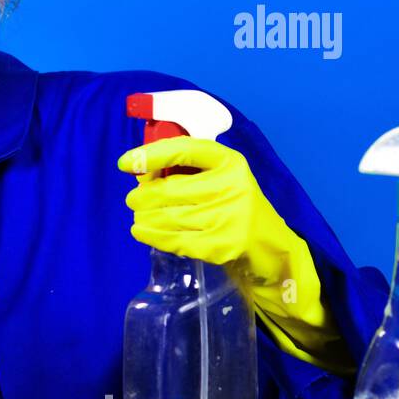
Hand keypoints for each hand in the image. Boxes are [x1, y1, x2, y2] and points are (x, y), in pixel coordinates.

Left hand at [118, 137, 347, 368]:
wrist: (273, 249)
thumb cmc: (237, 208)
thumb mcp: (222, 180)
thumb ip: (190, 172)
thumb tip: (141, 174)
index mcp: (230, 162)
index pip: (185, 149)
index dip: (151, 154)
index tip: (125, 163)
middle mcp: (231, 185)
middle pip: (169, 189)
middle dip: (142, 197)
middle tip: (133, 201)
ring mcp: (228, 217)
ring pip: (168, 216)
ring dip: (144, 218)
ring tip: (137, 218)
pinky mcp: (221, 245)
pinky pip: (174, 240)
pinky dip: (153, 236)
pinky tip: (142, 231)